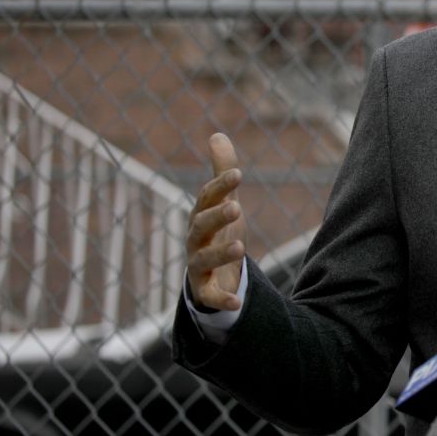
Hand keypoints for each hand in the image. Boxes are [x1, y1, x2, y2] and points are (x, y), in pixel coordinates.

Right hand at [186, 133, 246, 310]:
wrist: (209, 274)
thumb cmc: (217, 232)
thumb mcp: (223, 202)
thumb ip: (222, 171)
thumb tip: (217, 135)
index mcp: (201, 216)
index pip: (207, 198)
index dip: (220, 185)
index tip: (238, 174)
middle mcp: (195, 240)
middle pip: (201, 226)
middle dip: (216, 216)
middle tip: (236, 206)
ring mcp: (198, 265)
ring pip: (204, 258)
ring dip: (221, 252)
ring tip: (240, 245)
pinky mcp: (205, 290)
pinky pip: (209, 296)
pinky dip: (221, 299)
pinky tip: (237, 301)